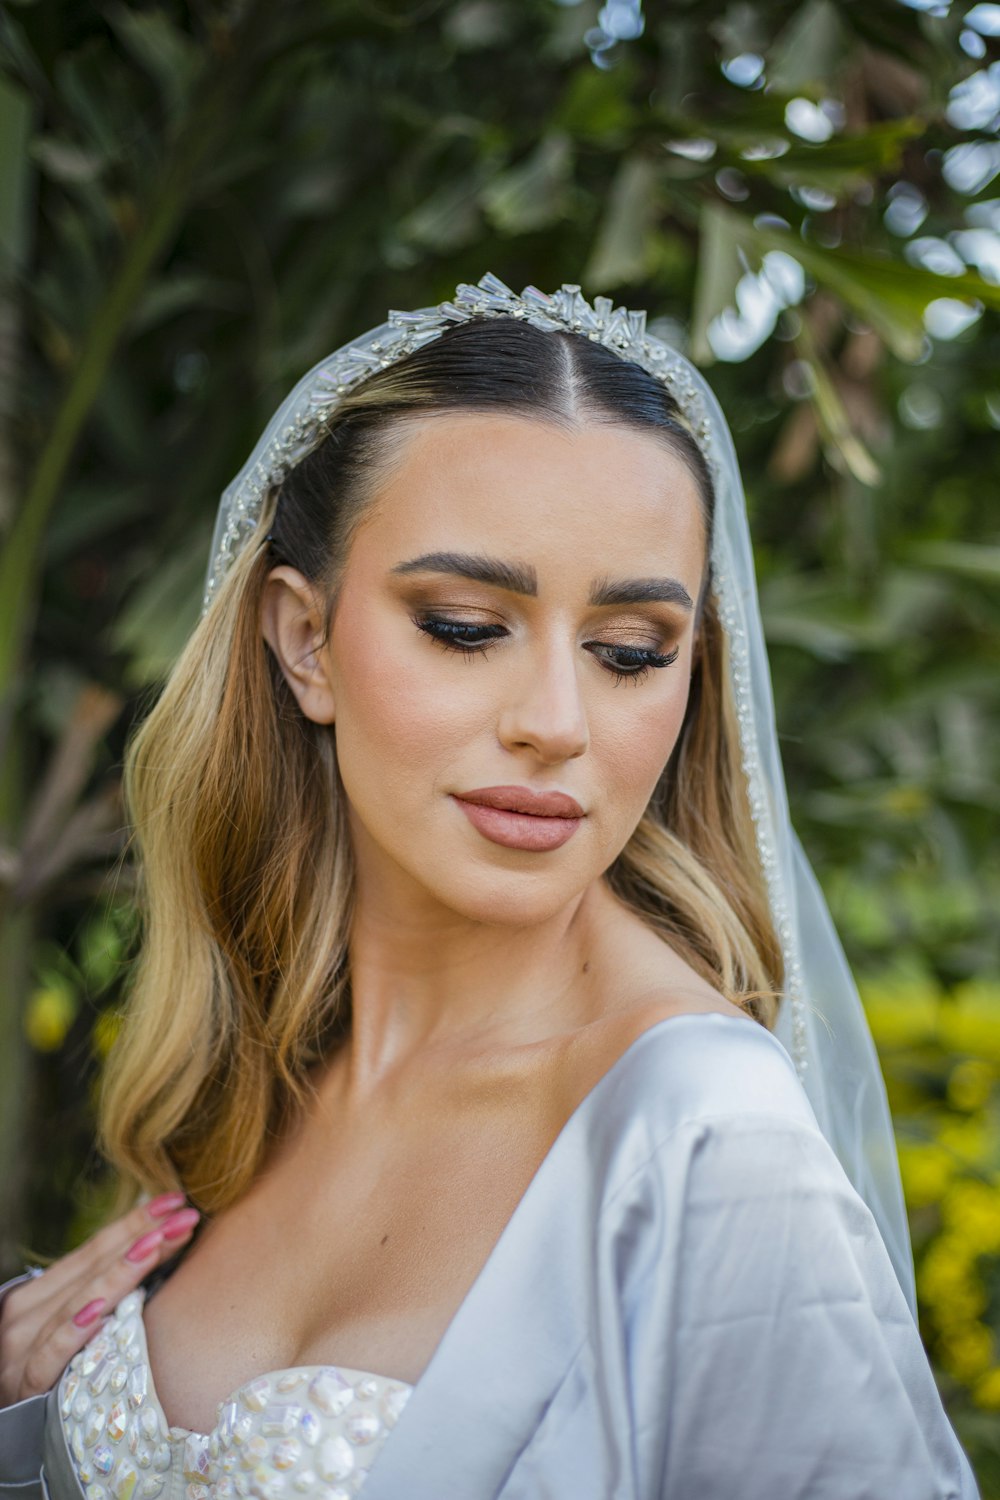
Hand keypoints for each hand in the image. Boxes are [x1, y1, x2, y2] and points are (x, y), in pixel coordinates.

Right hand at [0, 1194, 199, 1407]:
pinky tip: (101, 1310)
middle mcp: (27, 1312)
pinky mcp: (25, 1383)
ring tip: (156, 1246)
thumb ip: (96, 1293)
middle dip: (143, 1237)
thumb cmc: (40, 1368)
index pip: (94, 1250)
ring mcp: (23, 1346)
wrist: (1, 1423)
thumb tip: (155, 1253)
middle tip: (186, 1215)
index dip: (134, 1222)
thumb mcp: (61, 1324)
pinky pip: (52, 1352)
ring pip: (78, 1302)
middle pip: (94, 1268)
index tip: (175, 1200)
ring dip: (120, 1273)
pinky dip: (75, 1330)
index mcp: (39, 1294)